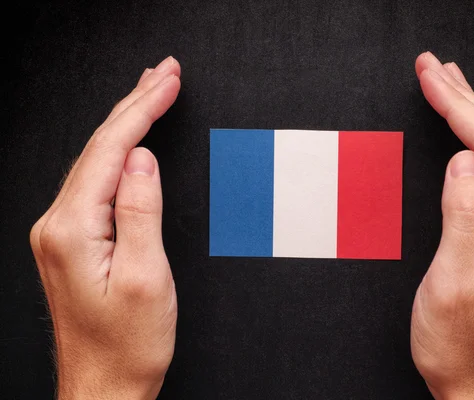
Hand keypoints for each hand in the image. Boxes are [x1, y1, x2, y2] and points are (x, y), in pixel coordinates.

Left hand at [29, 57, 180, 399]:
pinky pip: (94, 181)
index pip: (110, 150)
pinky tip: (128, 142)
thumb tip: (141, 159)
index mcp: (73, 230)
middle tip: (163, 73)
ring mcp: (61, 232)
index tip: (168, 82)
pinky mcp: (71, 240)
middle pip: (98, 147)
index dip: (142, 109)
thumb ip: (140, 211)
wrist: (103, 386)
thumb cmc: (126, 344)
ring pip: (95, 160)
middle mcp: (57, 225)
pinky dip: (117, 152)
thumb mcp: (146, 278)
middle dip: (134, 104)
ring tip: (149, 93)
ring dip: (125, 123)